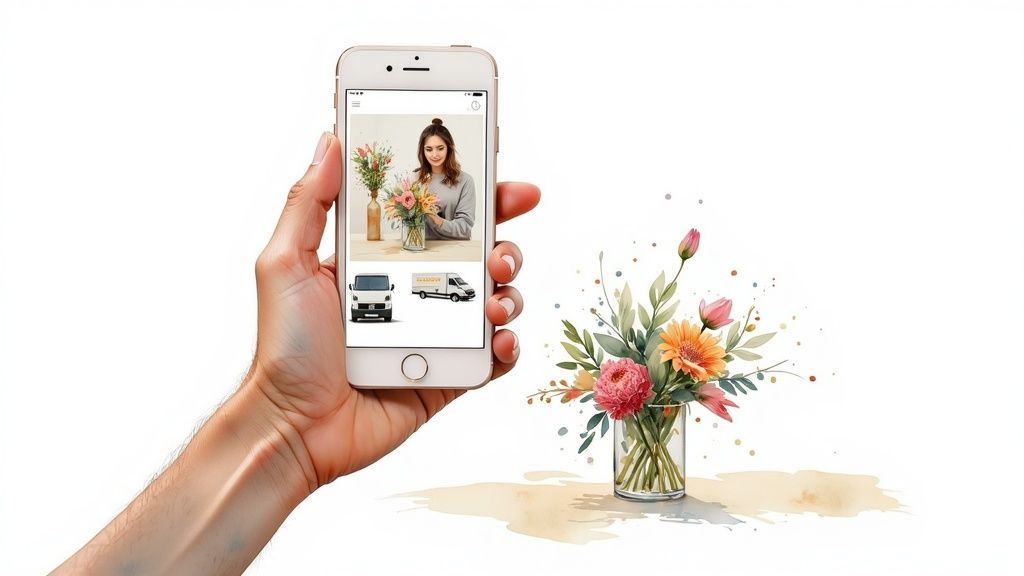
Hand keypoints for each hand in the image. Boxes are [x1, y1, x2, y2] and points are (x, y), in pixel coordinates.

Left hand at [250, 132, 539, 489]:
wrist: (294, 426)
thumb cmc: (285, 346)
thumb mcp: (285, 262)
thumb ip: (309, 201)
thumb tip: (329, 138)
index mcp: (382, 260)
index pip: (433, 213)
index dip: (467, 187)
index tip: (494, 158)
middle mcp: (416, 291)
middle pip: (479, 249)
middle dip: (505, 232)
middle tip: (507, 230)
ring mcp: (437, 332)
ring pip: (496, 297)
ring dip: (509, 288)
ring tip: (493, 297)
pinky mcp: (450, 374)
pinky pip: (496, 356)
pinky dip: (508, 344)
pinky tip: (498, 339)